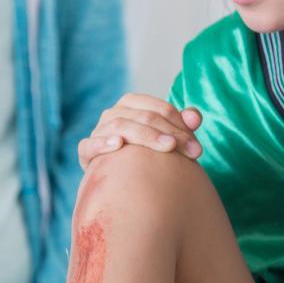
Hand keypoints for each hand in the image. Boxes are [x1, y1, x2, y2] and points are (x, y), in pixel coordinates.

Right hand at [77, 93, 203, 169]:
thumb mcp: (166, 138)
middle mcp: (113, 113)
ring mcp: (99, 131)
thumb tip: (196, 117)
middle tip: (192, 152)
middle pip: (144, 116)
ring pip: (121, 126)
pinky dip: (102, 143)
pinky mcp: (86, 151)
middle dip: (170, 133)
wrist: (118, 178)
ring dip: (146, 136)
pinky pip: (90, 145)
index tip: (197, 148)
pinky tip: (118, 144)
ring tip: (167, 147)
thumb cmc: (146, 154)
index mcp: (132, 104)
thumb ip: (182, 126)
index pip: (160, 108)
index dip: (181, 125)